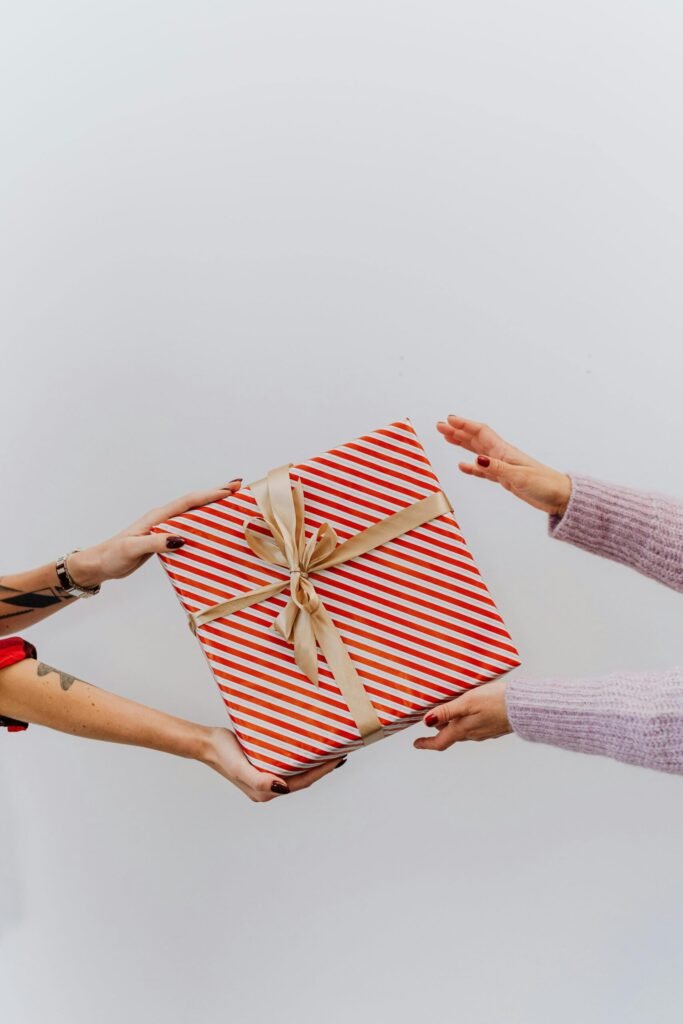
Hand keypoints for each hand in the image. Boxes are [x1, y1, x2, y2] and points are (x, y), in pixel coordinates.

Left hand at [67, 479, 242, 587]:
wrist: (99, 564)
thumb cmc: (113, 555)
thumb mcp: (133, 549)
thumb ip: (155, 543)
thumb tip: (181, 539)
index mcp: (157, 517)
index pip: (188, 502)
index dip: (209, 495)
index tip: (229, 489)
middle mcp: (163, 518)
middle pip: (194, 502)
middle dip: (216, 494)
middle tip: (238, 488)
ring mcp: (164, 527)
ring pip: (193, 513)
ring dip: (211, 507)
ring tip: (232, 503)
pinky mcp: (164, 538)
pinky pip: (188, 527)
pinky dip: (203, 523)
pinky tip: (213, 529)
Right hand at [202, 727, 346, 801]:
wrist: (206, 743)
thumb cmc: (223, 753)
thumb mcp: (239, 767)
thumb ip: (258, 780)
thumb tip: (282, 787)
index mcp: (266, 792)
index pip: (303, 782)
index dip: (323, 771)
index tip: (338, 758)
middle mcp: (269, 787)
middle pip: (304, 778)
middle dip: (323, 767)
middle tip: (340, 750)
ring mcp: (266, 776)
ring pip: (297, 770)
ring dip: (313, 761)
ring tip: (329, 748)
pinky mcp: (263, 765)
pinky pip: (288, 762)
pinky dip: (301, 755)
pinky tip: (307, 744)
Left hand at [413, 679, 511, 750]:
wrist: (526, 707)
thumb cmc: (496, 702)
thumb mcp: (467, 702)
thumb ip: (447, 711)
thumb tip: (427, 721)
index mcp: (463, 729)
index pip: (440, 742)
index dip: (426, 743)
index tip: (417, 743)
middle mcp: (473, 734)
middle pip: (451, 734)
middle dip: (440, 727)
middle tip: (431, 717)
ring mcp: (485, 731)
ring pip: (464, 729)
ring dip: (454, 722)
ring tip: (449, 709)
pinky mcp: (495, 726)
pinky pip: (476, 725)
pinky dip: (468, 719)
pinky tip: (472, 708)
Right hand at [437, 414, 571, 516]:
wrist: (560, 497)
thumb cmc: (546, 485)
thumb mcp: (520, 476)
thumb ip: (497, 468)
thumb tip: (476, 460)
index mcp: (505, 452)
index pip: (481, 433)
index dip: (464, 425)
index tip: (449, 420)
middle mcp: (502, 456)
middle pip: (475, 439)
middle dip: (458, 431)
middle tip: (440, 426)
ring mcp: (503, 466)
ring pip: (477, 451)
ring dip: (462, 444)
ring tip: (447, 438)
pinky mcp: (505, 478)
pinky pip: (483, 470)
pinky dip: (472, 467)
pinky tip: (463, 466)